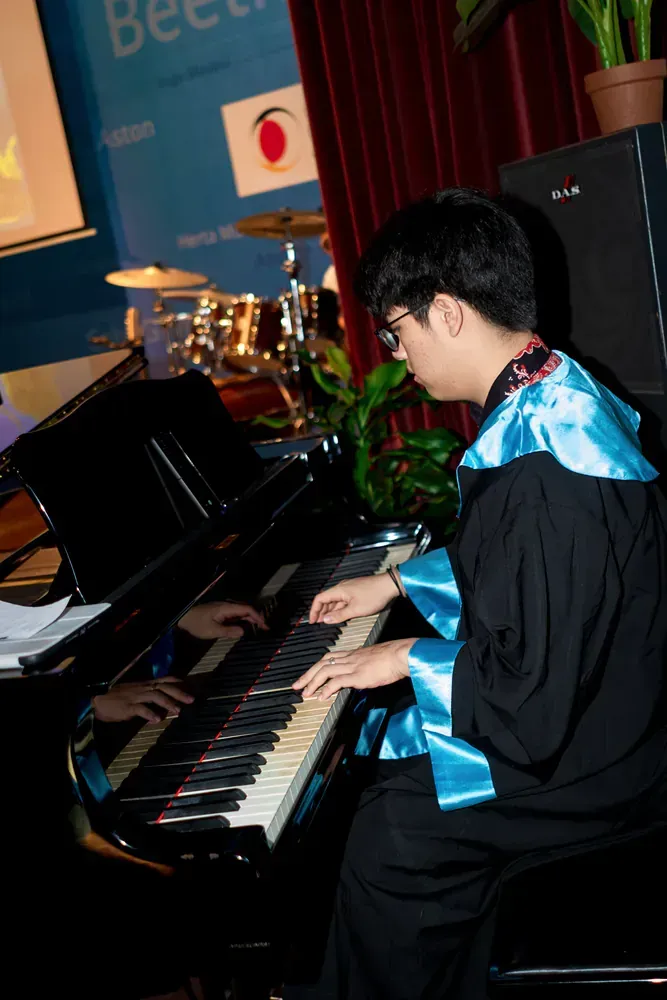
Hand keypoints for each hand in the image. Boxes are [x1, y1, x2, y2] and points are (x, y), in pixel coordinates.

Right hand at [93, 677, 193, 723]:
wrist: (98, 700)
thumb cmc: (117, 698)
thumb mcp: (135, 694)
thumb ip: (148, 699)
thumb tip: (162, 709)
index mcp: (145, 684)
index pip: (164, 679)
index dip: (177, 681)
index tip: (188, 685)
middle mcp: (143, 688)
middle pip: (164, 687)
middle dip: (179, 693)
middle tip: (191, 700)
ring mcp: (136, 696)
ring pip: (155, 696)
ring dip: (168, 703)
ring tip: (178, 711)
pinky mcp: (128, 706)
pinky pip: (141, 709)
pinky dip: (150, 713)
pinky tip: (157, 720)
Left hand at [177, 600, 266, 639]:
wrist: (184, 618)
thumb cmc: (197, 624)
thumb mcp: (213, 630)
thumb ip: (229, 631)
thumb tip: (243, 632)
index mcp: (226, 608)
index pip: (246, 609)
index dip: (257, 616)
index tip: (264, 625)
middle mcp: (227, 606)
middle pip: (245, 609)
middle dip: (256, 617)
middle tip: (265, 628)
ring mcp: (223, 609)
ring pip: (241, 612)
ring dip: (250, 619)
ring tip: (258, 628)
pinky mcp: (220, 613)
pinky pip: (235, 615)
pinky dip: (243, 620)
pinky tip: (245, 627)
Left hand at [293, 638, 414, 699]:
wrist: (401, 655)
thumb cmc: (393, 658)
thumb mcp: (374, 660)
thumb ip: (364, 666)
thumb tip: (360, 676)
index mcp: (353, 654)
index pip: (329, 658)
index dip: (316, 667)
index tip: (308, 676)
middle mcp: (350, 658)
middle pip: (322, 663)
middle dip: (308, 675)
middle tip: (297, 685)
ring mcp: (353, 666)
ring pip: (326, 671)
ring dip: (312, 682)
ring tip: (305, 693)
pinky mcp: (358, 675)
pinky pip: (337, 681)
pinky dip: (327, 689)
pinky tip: (322, 697)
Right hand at [309, 573, 396, 623]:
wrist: (389, 585)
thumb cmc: (374, 595)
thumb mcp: (356, 609)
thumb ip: (340, 615)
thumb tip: (326, 619)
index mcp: (339, 590)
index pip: (319, 599)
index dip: (314, 610)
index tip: (312, 620)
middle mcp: (342, 588)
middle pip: (326, 599)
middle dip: (321, 611)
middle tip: (319, 623)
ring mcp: (349, 589)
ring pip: (335, 600)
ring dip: (330, 610)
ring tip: (328, 621)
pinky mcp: (356, 591)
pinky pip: (343, 600)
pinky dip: (339, 608)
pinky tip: (340, 615)